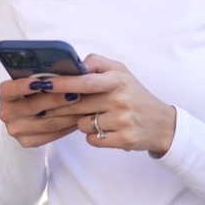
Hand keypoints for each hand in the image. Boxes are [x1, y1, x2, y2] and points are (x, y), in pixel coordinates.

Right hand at [0, 76, 84, 147]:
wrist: (28, 116)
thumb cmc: (35, 92)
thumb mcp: (34, 80)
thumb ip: (42, 75)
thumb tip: (62, 70)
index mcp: (5, 94)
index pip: (9, 89)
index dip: (22, 86)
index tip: (39, 82)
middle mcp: (7, 113)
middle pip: (33, 106)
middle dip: (55, 99)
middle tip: (74, 92)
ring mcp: (17, 130)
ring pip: (46, 123)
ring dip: (67, 114)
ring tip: (83, 105)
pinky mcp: (28, 142)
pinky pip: (52, 134)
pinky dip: (67, 125)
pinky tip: (79, 117)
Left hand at [44, 54, 176, 153]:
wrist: (161, 123)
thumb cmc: (134, 94)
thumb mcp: (120, 72)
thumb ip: (96, 64)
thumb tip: (72, 64)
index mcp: (117, 80)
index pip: (85, 81)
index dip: (62, 83)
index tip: (43, 83)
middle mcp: (120, 99)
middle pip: (78, 104)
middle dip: (59, 106)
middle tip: (47, 106)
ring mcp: (122, 120)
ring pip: (83, 123)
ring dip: (82, 122)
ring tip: (97, 117)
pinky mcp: (124, 140)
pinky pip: (93, 139)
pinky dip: (93, 136)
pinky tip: (105, 130)